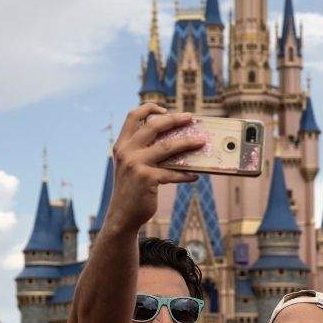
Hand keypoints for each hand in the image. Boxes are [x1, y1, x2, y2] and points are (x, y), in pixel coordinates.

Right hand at [106, 104, 202, 232]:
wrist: (122, 215)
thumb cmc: (131, 189)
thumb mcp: (130, 166)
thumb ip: (142, 151)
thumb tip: (174, 140)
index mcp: (122, 145)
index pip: (133, 116)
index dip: (149, 107)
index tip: (166, 109)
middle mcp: (127, 152)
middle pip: (153, 125)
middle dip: (174, 119)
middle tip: (190, 118)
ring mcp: (136, 164)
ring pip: (168, 147)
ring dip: (187, 143)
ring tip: (201, 142)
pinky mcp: (147, 179)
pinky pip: (173, 173)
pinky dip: (186, 174)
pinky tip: (195, 176)